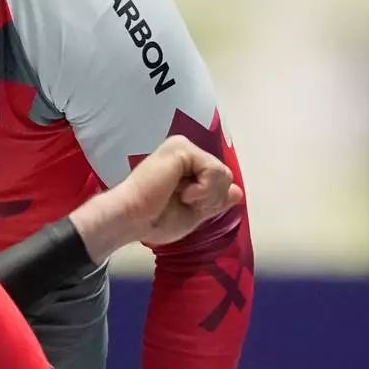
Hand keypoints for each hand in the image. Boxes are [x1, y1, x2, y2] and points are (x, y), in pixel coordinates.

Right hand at [71, 137, 242, 263]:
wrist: (131, 219)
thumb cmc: (153, 220)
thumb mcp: (193, 214)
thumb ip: (214, 201)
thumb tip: (237, 191)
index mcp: (186, 166)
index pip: (219, 181)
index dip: (210, 202)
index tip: (184, 207)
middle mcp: (185, 152)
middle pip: (224, 176)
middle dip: (210, 199)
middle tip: (182, 203)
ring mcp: (183, 147)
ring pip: (223, 174)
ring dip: (205, 195)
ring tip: (180, 197)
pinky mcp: (182, 148)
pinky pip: (214, 170)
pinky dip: (202, 190)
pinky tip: (180, 192)